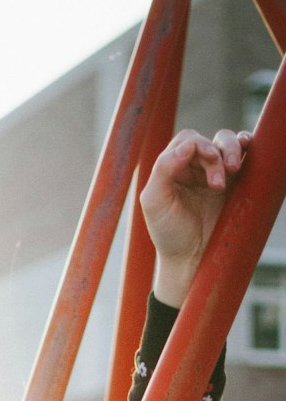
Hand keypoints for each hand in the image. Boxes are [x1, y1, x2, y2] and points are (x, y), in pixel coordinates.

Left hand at [140, 128, 251, 306]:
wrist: (192, 259)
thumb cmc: (169, 233)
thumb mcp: (154, 202)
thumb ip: (163, 170)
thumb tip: (187, 145)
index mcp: (172, 169)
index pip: (186, 141)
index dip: (194, 145)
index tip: (196, 159)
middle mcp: (193, 168)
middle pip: (207, 141)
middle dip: (213, 154)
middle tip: (217, 183)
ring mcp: (215, 172)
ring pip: (226, 142)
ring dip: (230, 150)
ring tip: (232, 171)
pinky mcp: (234, 181)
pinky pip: (244, 153)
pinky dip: (246, 146)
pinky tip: (245, 153)